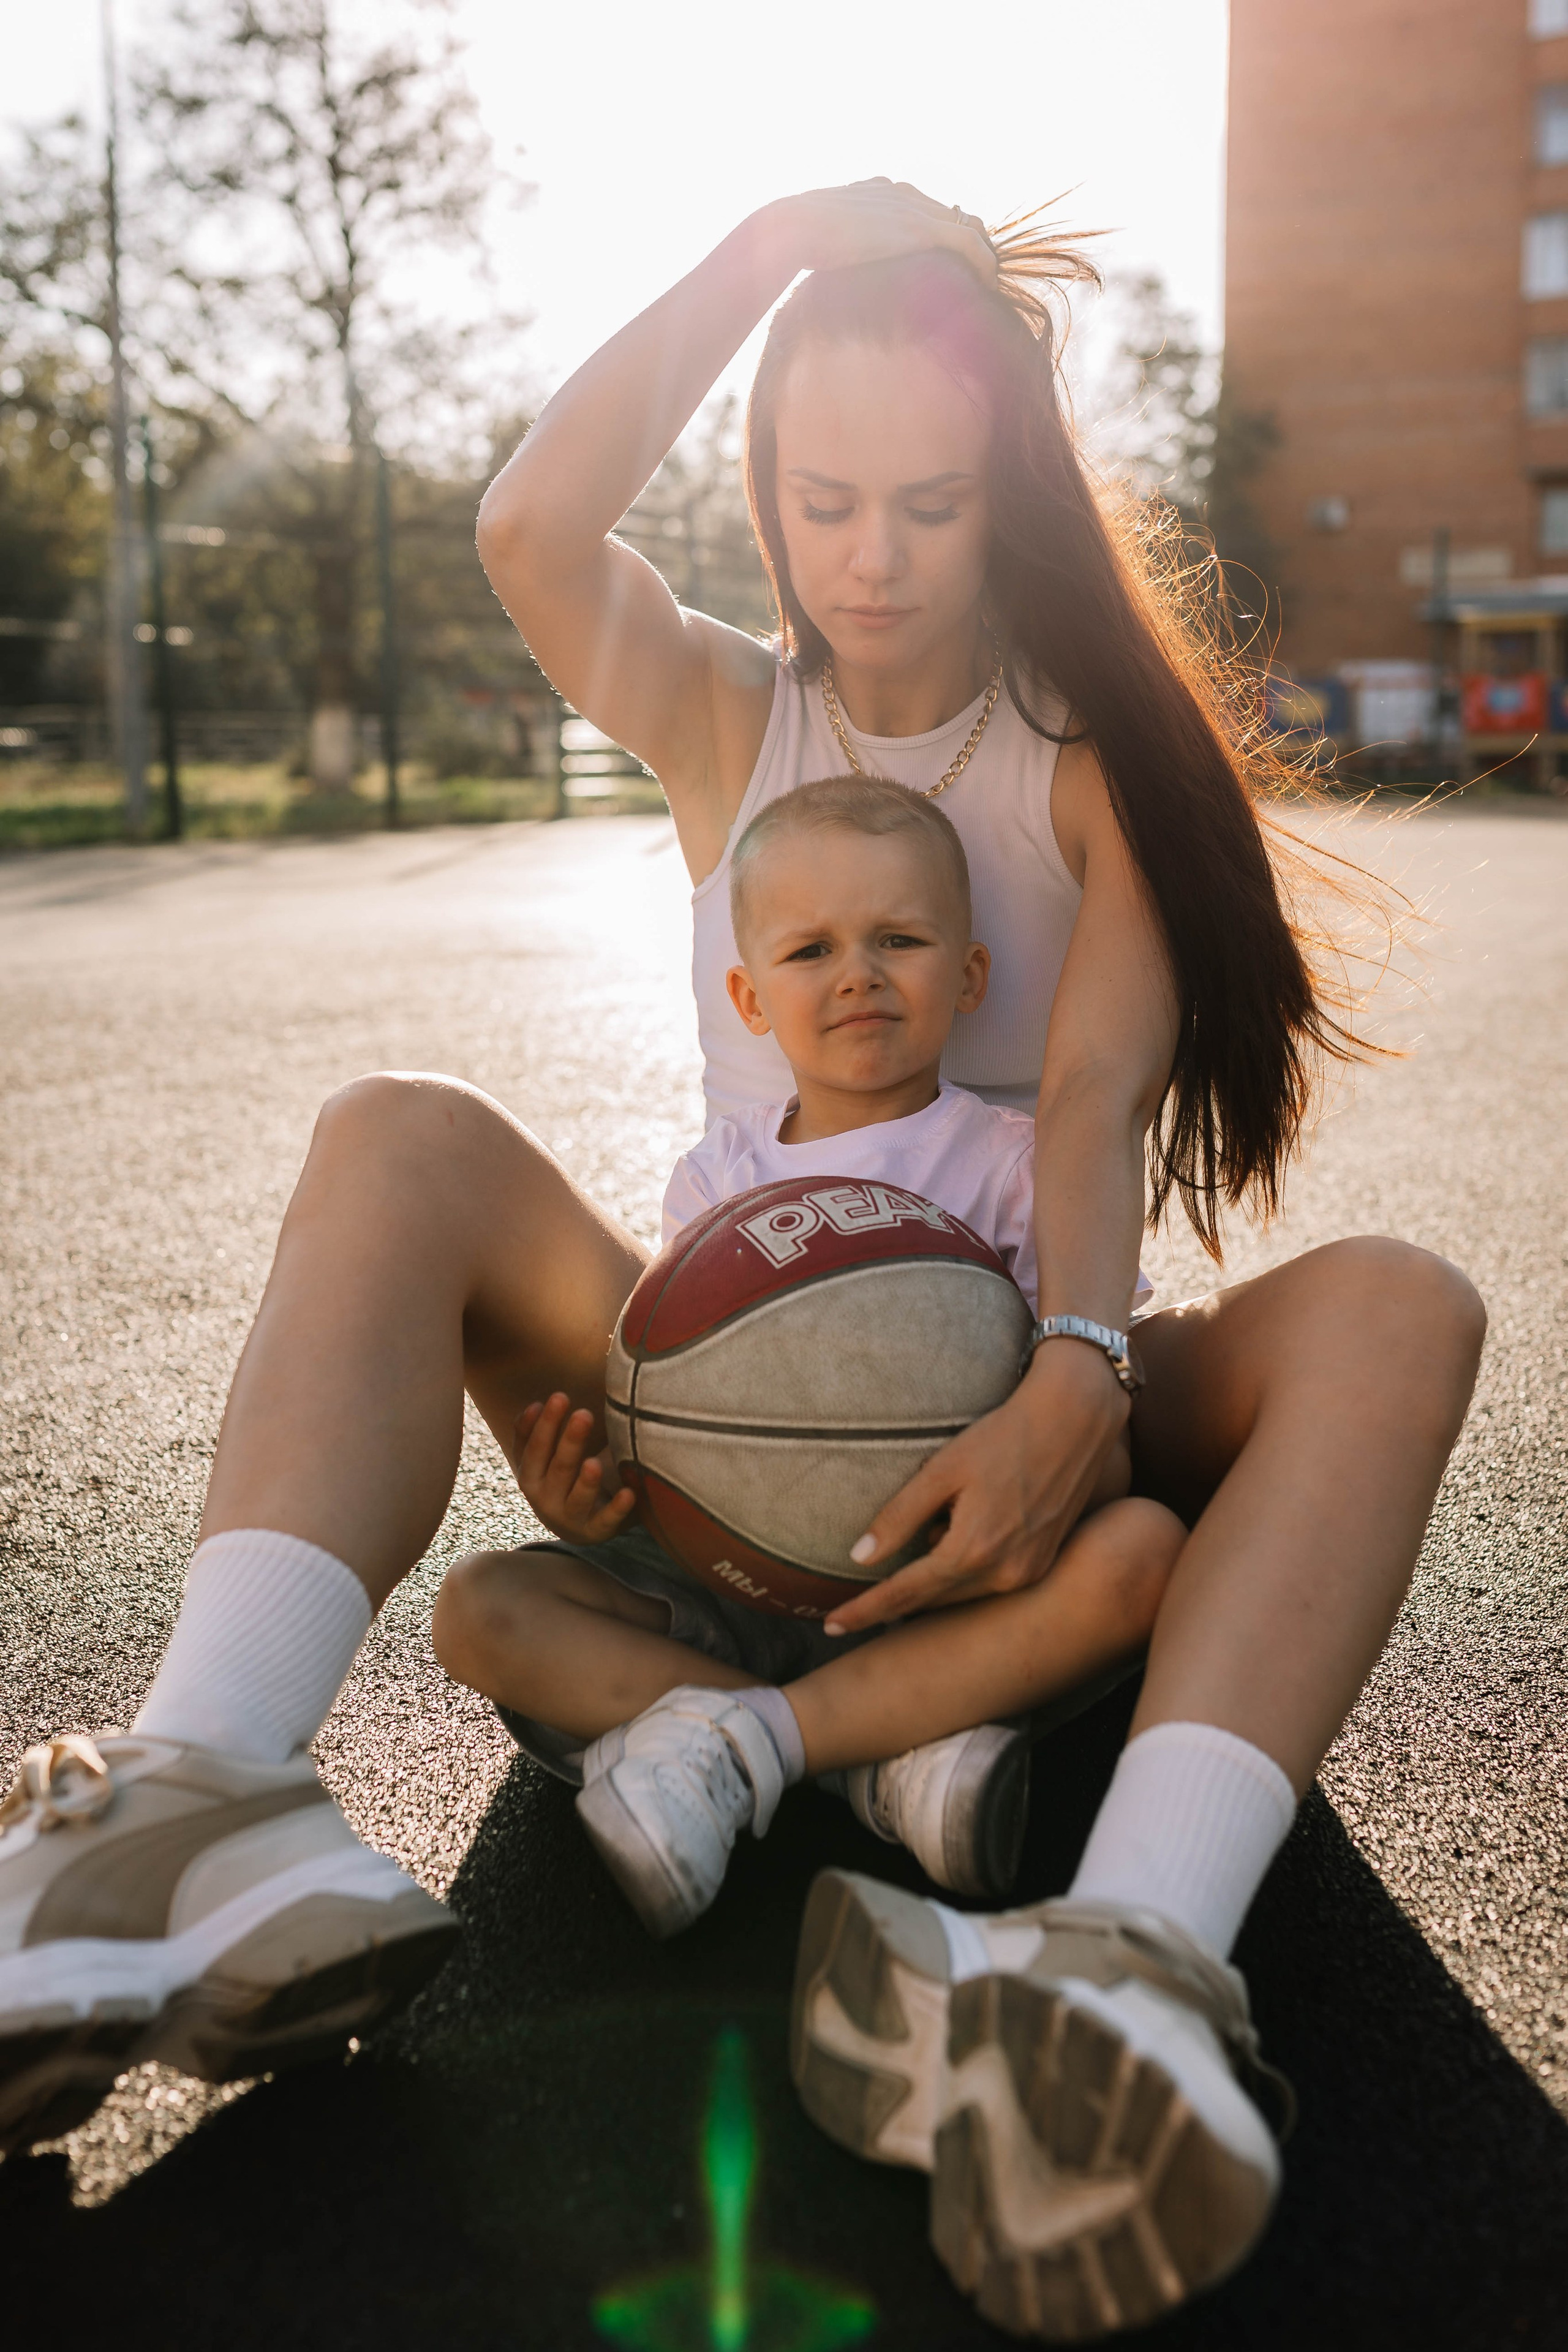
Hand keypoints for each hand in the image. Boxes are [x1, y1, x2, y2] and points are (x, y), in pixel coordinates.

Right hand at [513, 1393, 636, 1545]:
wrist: (578, 1524)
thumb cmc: (564, 1477)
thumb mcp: (547, 1456)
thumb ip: (541, 1431)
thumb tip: (539, 1402)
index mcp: (530, 1475)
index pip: (533, 1448)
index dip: (544, 1424)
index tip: (560, 1397)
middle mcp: (544, 1499)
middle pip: (558, 1468)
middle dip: (571, 1442)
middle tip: (585, 1414)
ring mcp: (570, 1517)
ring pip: (578, 1498)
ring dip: (587, 1482)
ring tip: (594, 1463)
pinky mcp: (596, 1530)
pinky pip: (607, 1520)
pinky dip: (617, 1508)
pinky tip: (629, 1493)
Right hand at [764, 179, 996, 287]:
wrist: (790, 228)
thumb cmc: (792, 241)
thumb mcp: (822, 240)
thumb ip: (840, 246)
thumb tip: (831, 273)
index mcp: (878, 189)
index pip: (927, 207)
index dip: (945, 233)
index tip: (955, 262)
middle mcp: (900, 191)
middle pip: (953, 213)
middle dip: (971, 242)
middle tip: (982, 274)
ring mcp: (911, 207)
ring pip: (967, 226)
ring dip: (982, 254)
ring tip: (989, 282)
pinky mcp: (920, 229)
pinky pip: (968, 244)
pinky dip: (984, 264)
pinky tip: (989, 285)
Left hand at [823, 1341, 1129, 1634]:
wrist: (1074, 1420)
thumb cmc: (1004, 1436)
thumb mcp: (942, 1470)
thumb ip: (899, 1517)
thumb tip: (859, 1558)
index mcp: (972, 1551)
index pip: (905, 1594)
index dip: (865, 1611)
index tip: (831, 1624)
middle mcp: (1004, 1573)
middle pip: (932, 1600)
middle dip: (893, 1603)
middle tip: (848, 1608)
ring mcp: (1027, 1573)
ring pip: (960, 1593)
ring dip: (930, 1584)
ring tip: (907, 1560)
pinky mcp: (1042, 1563)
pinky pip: (987, 1581)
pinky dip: (961, 1571)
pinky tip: (952, 1538)